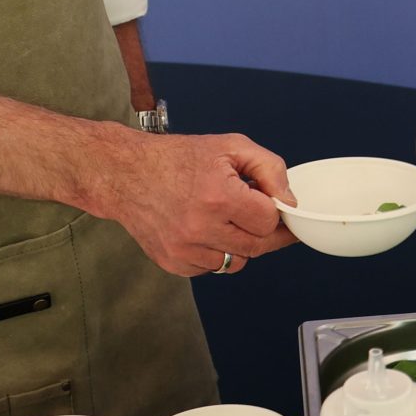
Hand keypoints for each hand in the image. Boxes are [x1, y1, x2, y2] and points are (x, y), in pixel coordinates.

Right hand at [102, 132, 297, 277]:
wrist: (126, 174)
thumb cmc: (176, 158)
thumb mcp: (230, 147)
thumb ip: (269, 169)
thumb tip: (289, 201)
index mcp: (218, 196)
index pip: (268, 221)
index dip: (273, 210)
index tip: (269, 203)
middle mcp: (200, 228)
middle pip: (257, 246)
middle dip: (263, 231)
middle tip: (259, 216)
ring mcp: (185, 249)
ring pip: (236, 262)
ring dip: (239, 244)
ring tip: (225, 220)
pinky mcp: (174, 263)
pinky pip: (211, 268)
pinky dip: (215, 253)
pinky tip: (204, 230)